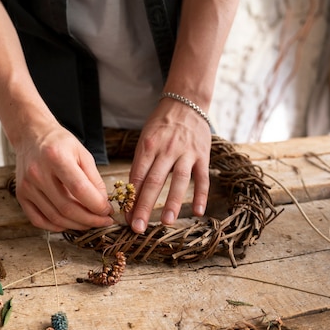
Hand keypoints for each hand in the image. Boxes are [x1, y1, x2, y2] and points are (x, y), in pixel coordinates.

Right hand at [14, 124, 114, 231]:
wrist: (32, 136)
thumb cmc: (59, 143)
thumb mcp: (83, 153)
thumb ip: (94, 179)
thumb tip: (102, 204)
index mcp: (56, 157)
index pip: (79, 189)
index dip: (97, 205)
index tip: (108, 211)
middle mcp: (38, 173)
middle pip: (67, 208)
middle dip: (90, 220)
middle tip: (103, 221)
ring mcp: (27, 186)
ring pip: (54, 218)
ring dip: (76, 225)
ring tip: (90, 222)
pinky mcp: (21, 195)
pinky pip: (38, 220)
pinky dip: (56, 227)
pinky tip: (70, 223)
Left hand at [127, 99, 210, 232]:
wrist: (186, 102)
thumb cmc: (161, 125)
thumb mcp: (145, 139)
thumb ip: (141, 164)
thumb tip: (131, 193)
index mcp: (148, 146)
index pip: (137, 176)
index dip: (131, 199)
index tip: (126, 218)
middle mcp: (166, 150)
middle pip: (154, 181)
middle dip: (144, 206)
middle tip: (138, 227)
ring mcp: (186, 153)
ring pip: (179, 181)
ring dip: (172, 202)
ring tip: (166, 222)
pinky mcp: (202, 155)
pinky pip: (202, 178)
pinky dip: (200, 195)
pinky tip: (197, 211)